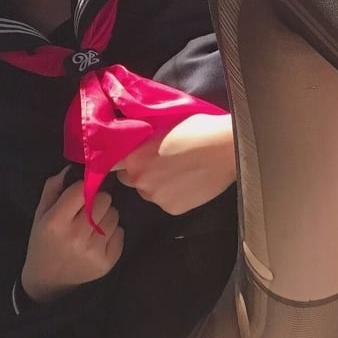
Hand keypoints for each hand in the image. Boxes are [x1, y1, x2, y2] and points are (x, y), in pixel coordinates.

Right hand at [21, 166, 124, 303]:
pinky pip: (121, 232)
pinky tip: (99, 239)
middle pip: (104, 200)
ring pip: (115, 215)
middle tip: (88, 211)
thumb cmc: (44, 242)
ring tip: (92, 226)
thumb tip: (73, 168)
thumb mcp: (40, 214)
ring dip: (106, 216)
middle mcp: (76, 236)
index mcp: (56, 222)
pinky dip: (113, 233)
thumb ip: (53, 188)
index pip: (83, 190)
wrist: (49, 280)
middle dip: (98, 201)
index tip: (82, 193)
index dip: (85, 187)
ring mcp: (94, 251)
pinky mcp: (108, 262)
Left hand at [114, 113, 236, 214]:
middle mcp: (139, 179)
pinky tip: (190, 183)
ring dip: (159, 185)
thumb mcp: (161, 128)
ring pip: (150, 192)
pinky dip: (176, 195)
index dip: (121, 161)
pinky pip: (167, 202)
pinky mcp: (172, 209)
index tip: (130, 159)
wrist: (226, 148)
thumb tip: (136, 146)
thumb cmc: (198, 130)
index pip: (111, 164)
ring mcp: (156, 196)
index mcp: (133, 156)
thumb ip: (144, 142)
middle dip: (143, 173)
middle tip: (163, 163)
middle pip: (131, 180)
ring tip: (182, 173)